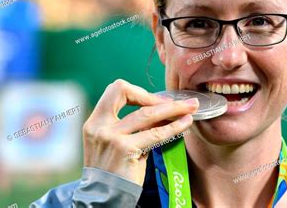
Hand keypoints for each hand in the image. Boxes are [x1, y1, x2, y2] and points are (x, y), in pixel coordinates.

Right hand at [82, 79, 198, 185]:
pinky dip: (175, 126)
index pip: (115, 91)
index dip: (139, 92)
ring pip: (148, 113)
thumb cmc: (114, 171)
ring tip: (191, 107)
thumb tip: (162, 111)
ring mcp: (111, 137)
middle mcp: (99, 126)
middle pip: (127, 92)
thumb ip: (131, 126)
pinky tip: (186, 122)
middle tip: (178, 101)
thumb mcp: (114, 143)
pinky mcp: (125, 149)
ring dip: (174, 108)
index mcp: (95, 121)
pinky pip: (157, 133)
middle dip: (156, 95)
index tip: (157, 101)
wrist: (104, 199)